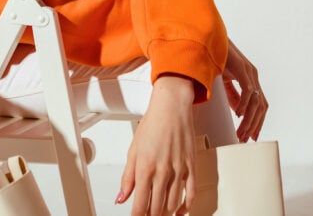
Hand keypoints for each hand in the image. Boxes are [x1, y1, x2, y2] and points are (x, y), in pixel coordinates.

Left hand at [117, 75, 196, 215]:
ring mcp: (178, 170)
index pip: (140, 205)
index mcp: (145, 168)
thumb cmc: (152, 125)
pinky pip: (191, 193)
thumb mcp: (133, 150)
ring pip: (173, 204)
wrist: (171, 108)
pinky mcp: (191, 166)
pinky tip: (180, 211)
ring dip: (166, 213)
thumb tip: (121, 198)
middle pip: (157, 208)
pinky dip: (186, 207)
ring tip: (160, 213)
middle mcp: (162, 171)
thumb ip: (127, 178)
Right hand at [223, 39, 267, 141]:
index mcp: (250, 79)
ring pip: (256, 102)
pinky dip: (245, 104)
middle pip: (262, 106)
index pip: (260, 105)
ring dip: (249, 120)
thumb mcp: (225, 81)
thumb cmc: (216, 57)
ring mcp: (249, 72)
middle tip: (245, 139)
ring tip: (241, 132)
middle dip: (255, 125)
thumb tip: (239, 112)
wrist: (209, 38)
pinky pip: (248, 90)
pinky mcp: (242, 68)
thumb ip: (233, 95)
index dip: (258, 121)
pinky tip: (239, 115)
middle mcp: (253, 75)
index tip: (252, 136)